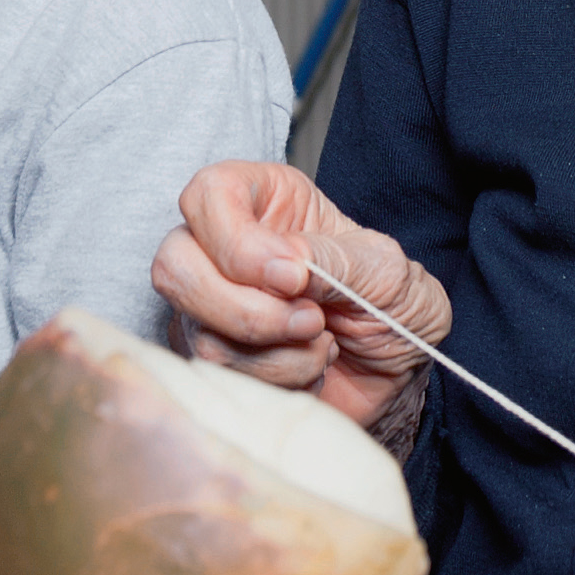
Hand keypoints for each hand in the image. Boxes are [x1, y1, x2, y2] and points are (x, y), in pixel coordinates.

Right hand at [152, 161, 448, 439]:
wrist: (399, 372)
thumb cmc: (391, 304)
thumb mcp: (383, 270)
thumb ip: (333, 260)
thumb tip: (283, 263)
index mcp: (267, 201)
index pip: (208, 195)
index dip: (237, 241)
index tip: (293, 277)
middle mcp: (226, 246)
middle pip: (175, 264)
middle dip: (244, 307)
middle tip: (310, 320)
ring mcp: (212, 305)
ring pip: (197, 330)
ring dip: (273, 351)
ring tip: (324, 341)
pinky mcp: (216, 357)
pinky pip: (219, 375)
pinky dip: (276, 380)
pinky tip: (310, 369)